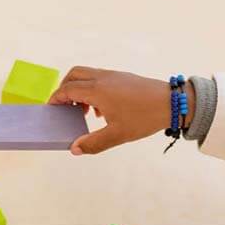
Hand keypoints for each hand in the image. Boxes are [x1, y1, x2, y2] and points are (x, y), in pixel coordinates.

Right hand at [49, 67, 194, 155]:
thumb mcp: (118, 135)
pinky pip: (99, 78)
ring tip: (84, 111)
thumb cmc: (145, 117)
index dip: (56, 98)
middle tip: (64, 107)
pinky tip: (102, 109)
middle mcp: (103, 78)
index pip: (67, 89)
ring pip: (87, 75)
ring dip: (79, 89)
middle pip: (74, 75)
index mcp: (97, 90)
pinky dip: (92, 89)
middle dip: (64, 89)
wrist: (173, 102)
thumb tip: (74, 149)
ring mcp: (114, 75)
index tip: (51, 109)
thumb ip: (93, 143)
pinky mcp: (123, 77)